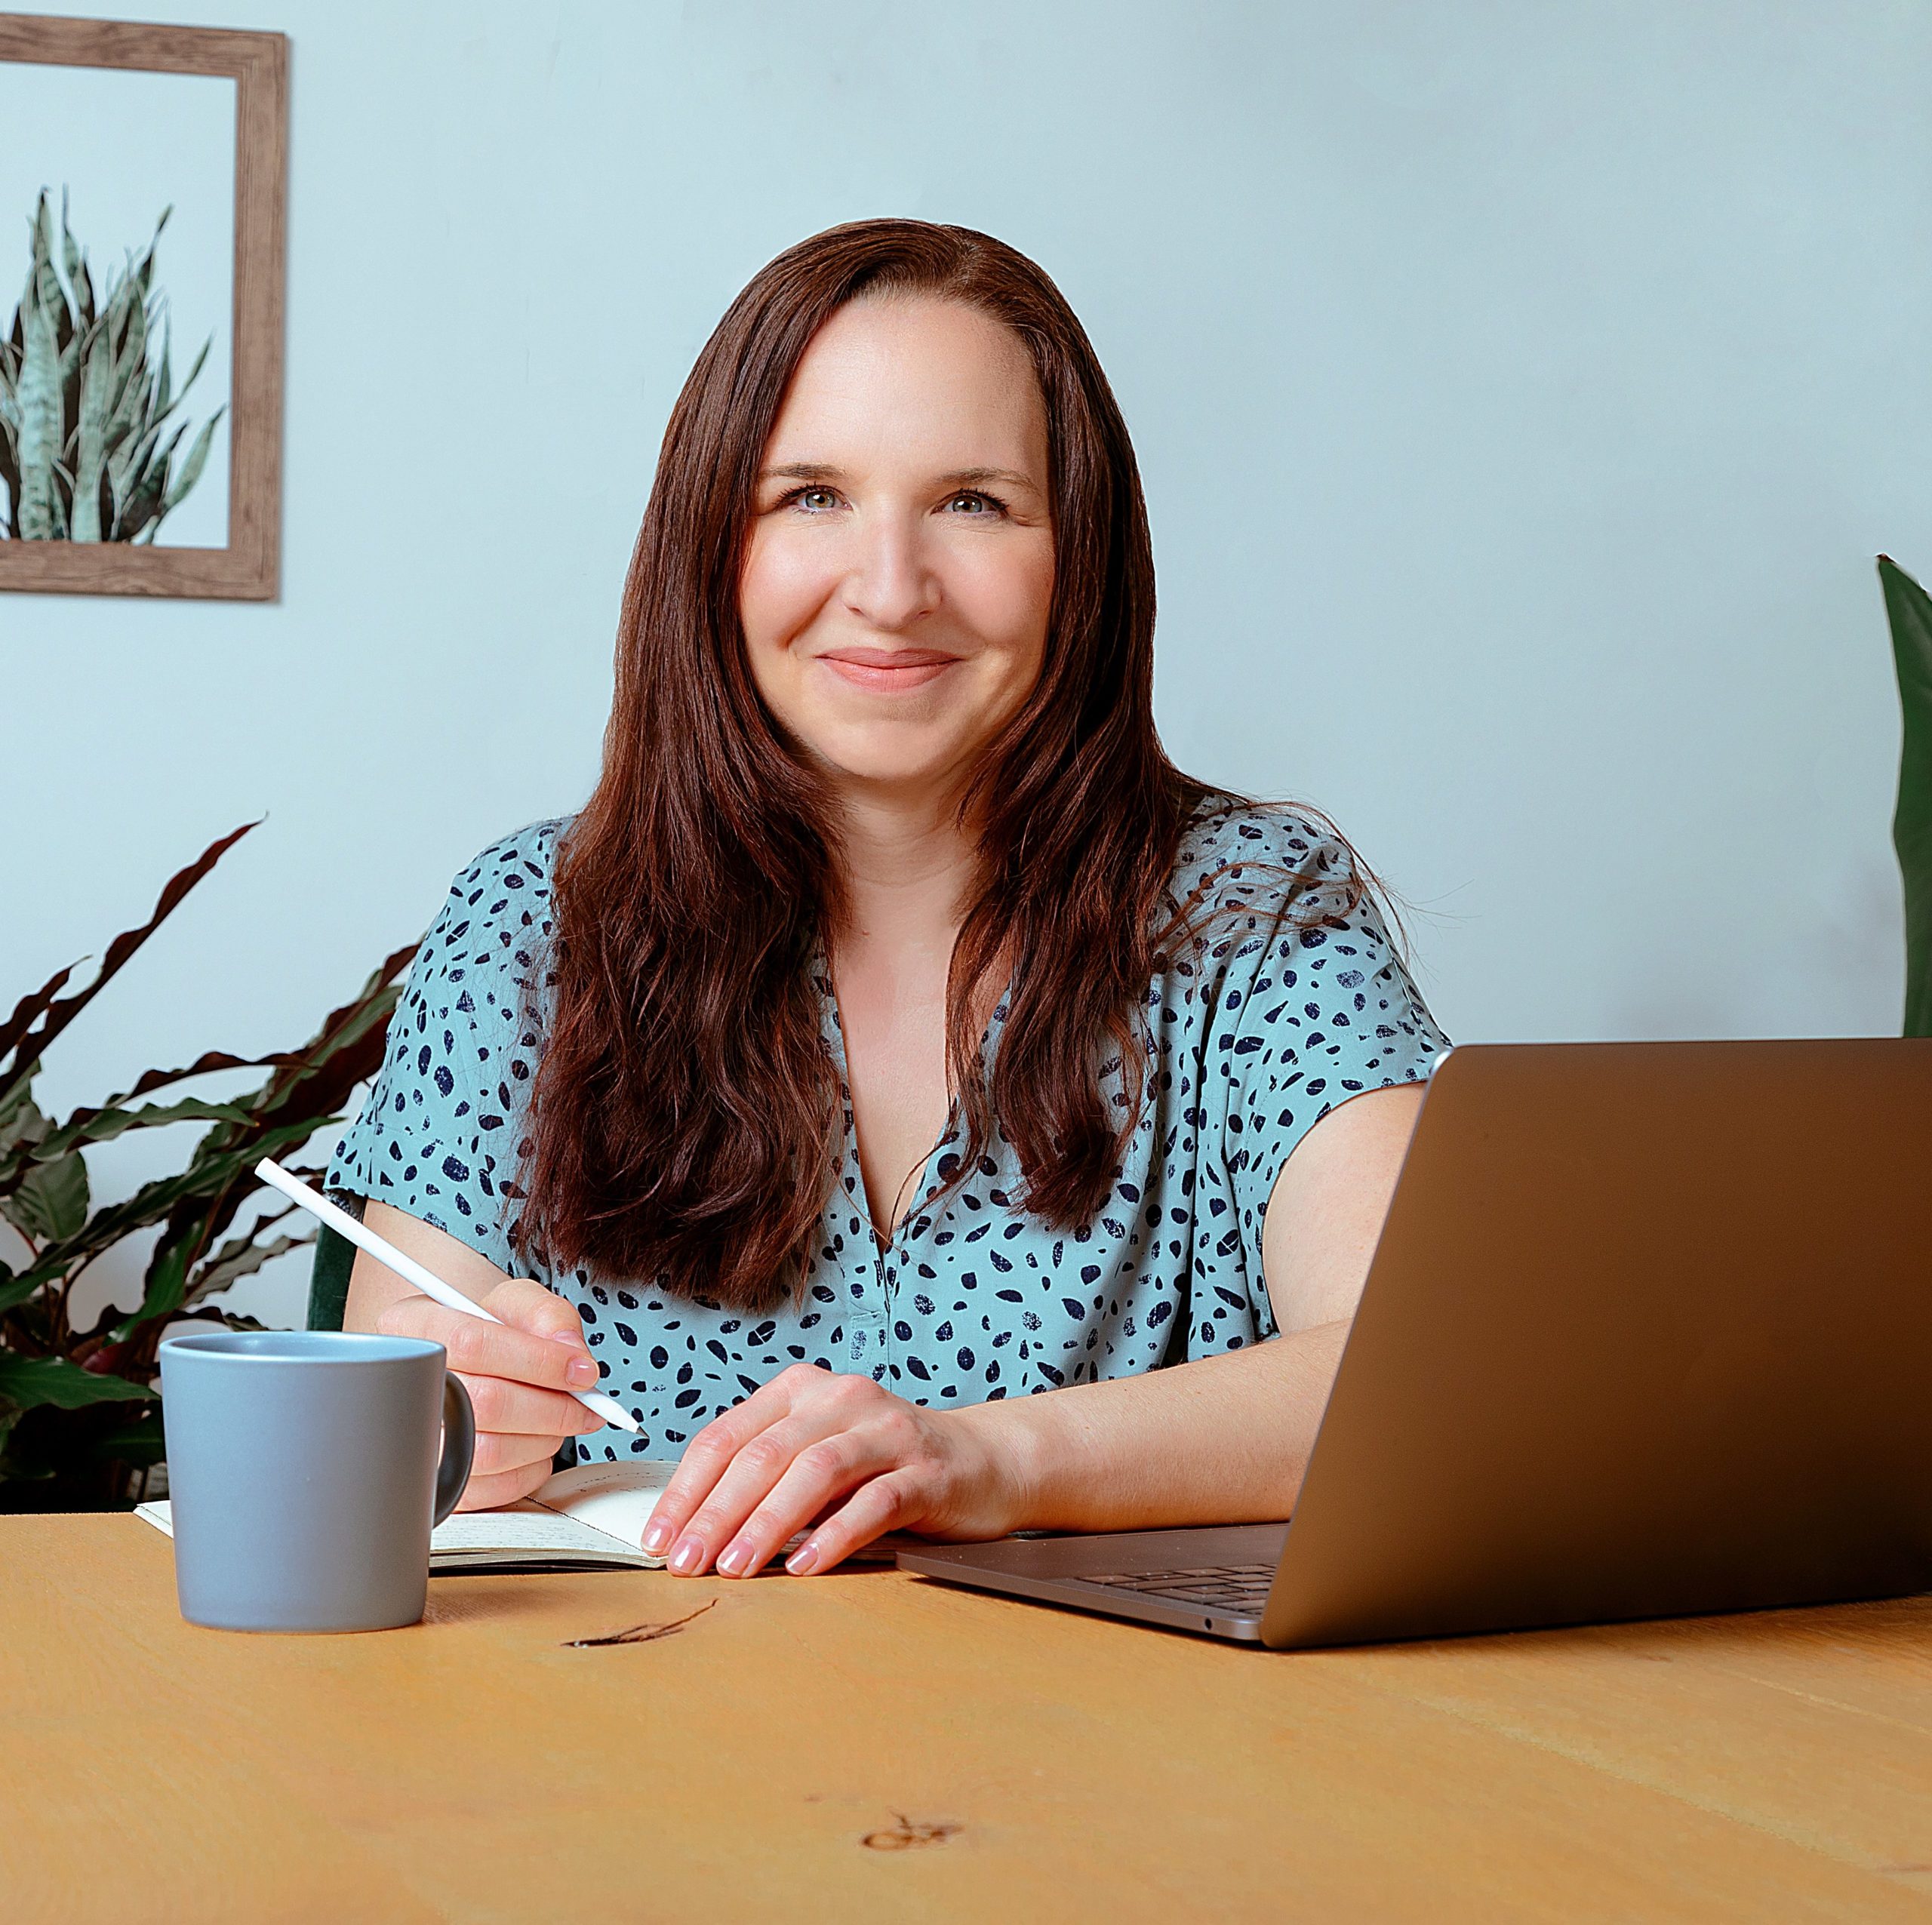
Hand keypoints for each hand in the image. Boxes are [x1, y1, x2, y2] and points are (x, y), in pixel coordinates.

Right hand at [376, 1278, 608, 1508]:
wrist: (468, 1358)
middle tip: (587, 1404)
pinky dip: (531, 1468)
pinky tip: (537, 1441)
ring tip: (561, 1418)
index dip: (537, 1360)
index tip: (582, 1371)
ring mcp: (414, 1439)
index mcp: (413, 1327)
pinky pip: (492, 1489)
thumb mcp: (516, 1301)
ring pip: (489, 1452)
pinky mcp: (437, 1482)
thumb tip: (570, 1351)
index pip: (470, 1343)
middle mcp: (406, 1384)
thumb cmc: (488, 1329)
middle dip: (553, 1406)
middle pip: (484, 1403)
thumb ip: (547, 1315)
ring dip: (545, 1438)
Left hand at [640, 1363, 1028, 1576]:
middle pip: (764, 1454)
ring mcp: (887, 1431)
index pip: (727, 1435)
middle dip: (717, 1512)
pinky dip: (834, 1534)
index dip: (688, 1489)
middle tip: (686, 1562)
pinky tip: (804, 1566)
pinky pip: (874, 1502)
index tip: (659, 1538)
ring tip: (736, 1567)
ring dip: (767, 1523)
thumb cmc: (884, 1466)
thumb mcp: (817, 1455)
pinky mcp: (926, 1471)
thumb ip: (766, 1476)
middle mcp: (842, 1399)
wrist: (983, 1460)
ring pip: (814, 1471)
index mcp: (802, 1390)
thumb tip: (690, 1531)